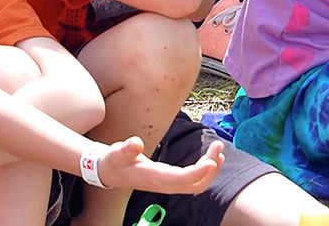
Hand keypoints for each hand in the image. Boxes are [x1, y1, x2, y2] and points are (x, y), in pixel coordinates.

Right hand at [98, 136, 223, 193]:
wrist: (109, 172)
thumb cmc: (114, 162)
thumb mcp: (116, 153)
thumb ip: (126, 149)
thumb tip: (135, 143)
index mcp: (154, 178)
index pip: (181, 179)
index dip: (198, 172)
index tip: (213, 161)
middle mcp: (164, 184)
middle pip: (194, 185)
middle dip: (211, 169)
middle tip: (219, 147)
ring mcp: (168, 184)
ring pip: (196, 184)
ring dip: (211, 169)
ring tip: (219, 149)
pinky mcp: (169, 180)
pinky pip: (192, 180)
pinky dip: (204, 170)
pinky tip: (211, 158)